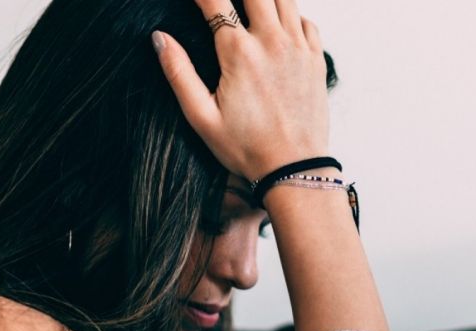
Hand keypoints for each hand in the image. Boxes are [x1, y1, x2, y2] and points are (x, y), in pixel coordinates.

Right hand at [151, 0, 329, 181]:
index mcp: (238, 53)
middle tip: (225, 4)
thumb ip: (178, 73)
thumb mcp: (201, 117)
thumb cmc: (246, 148)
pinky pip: (307, 20)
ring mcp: (298, 48)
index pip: (214, 0)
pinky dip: (291, 15)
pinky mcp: (316, 60)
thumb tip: (159, 38)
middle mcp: (272, 42)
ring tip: (249, 8)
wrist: (294, 169)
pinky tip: (279, 27)